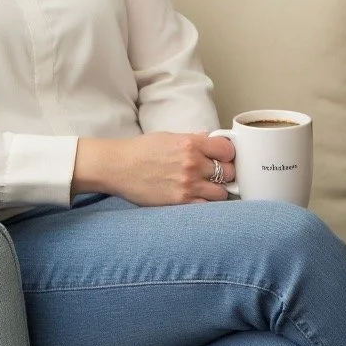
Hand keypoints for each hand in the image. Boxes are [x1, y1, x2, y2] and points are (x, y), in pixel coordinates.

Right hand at [73, 132, 235, 205]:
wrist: (118, 167)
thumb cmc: (140, 150)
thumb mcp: (168, 137)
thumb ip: (193, 139)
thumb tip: (211, 139)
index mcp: (190, 143)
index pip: (227, 150)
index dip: (228, 154)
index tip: (224, 158)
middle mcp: (192, 164)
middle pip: (228, 172)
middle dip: (226, 173)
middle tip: (218, 175)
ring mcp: (187, 185)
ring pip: (221, 193)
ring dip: (217, 191)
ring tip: (207, 189)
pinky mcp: (180, 202)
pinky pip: (206, 208)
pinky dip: (206, 205)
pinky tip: (199, 201)